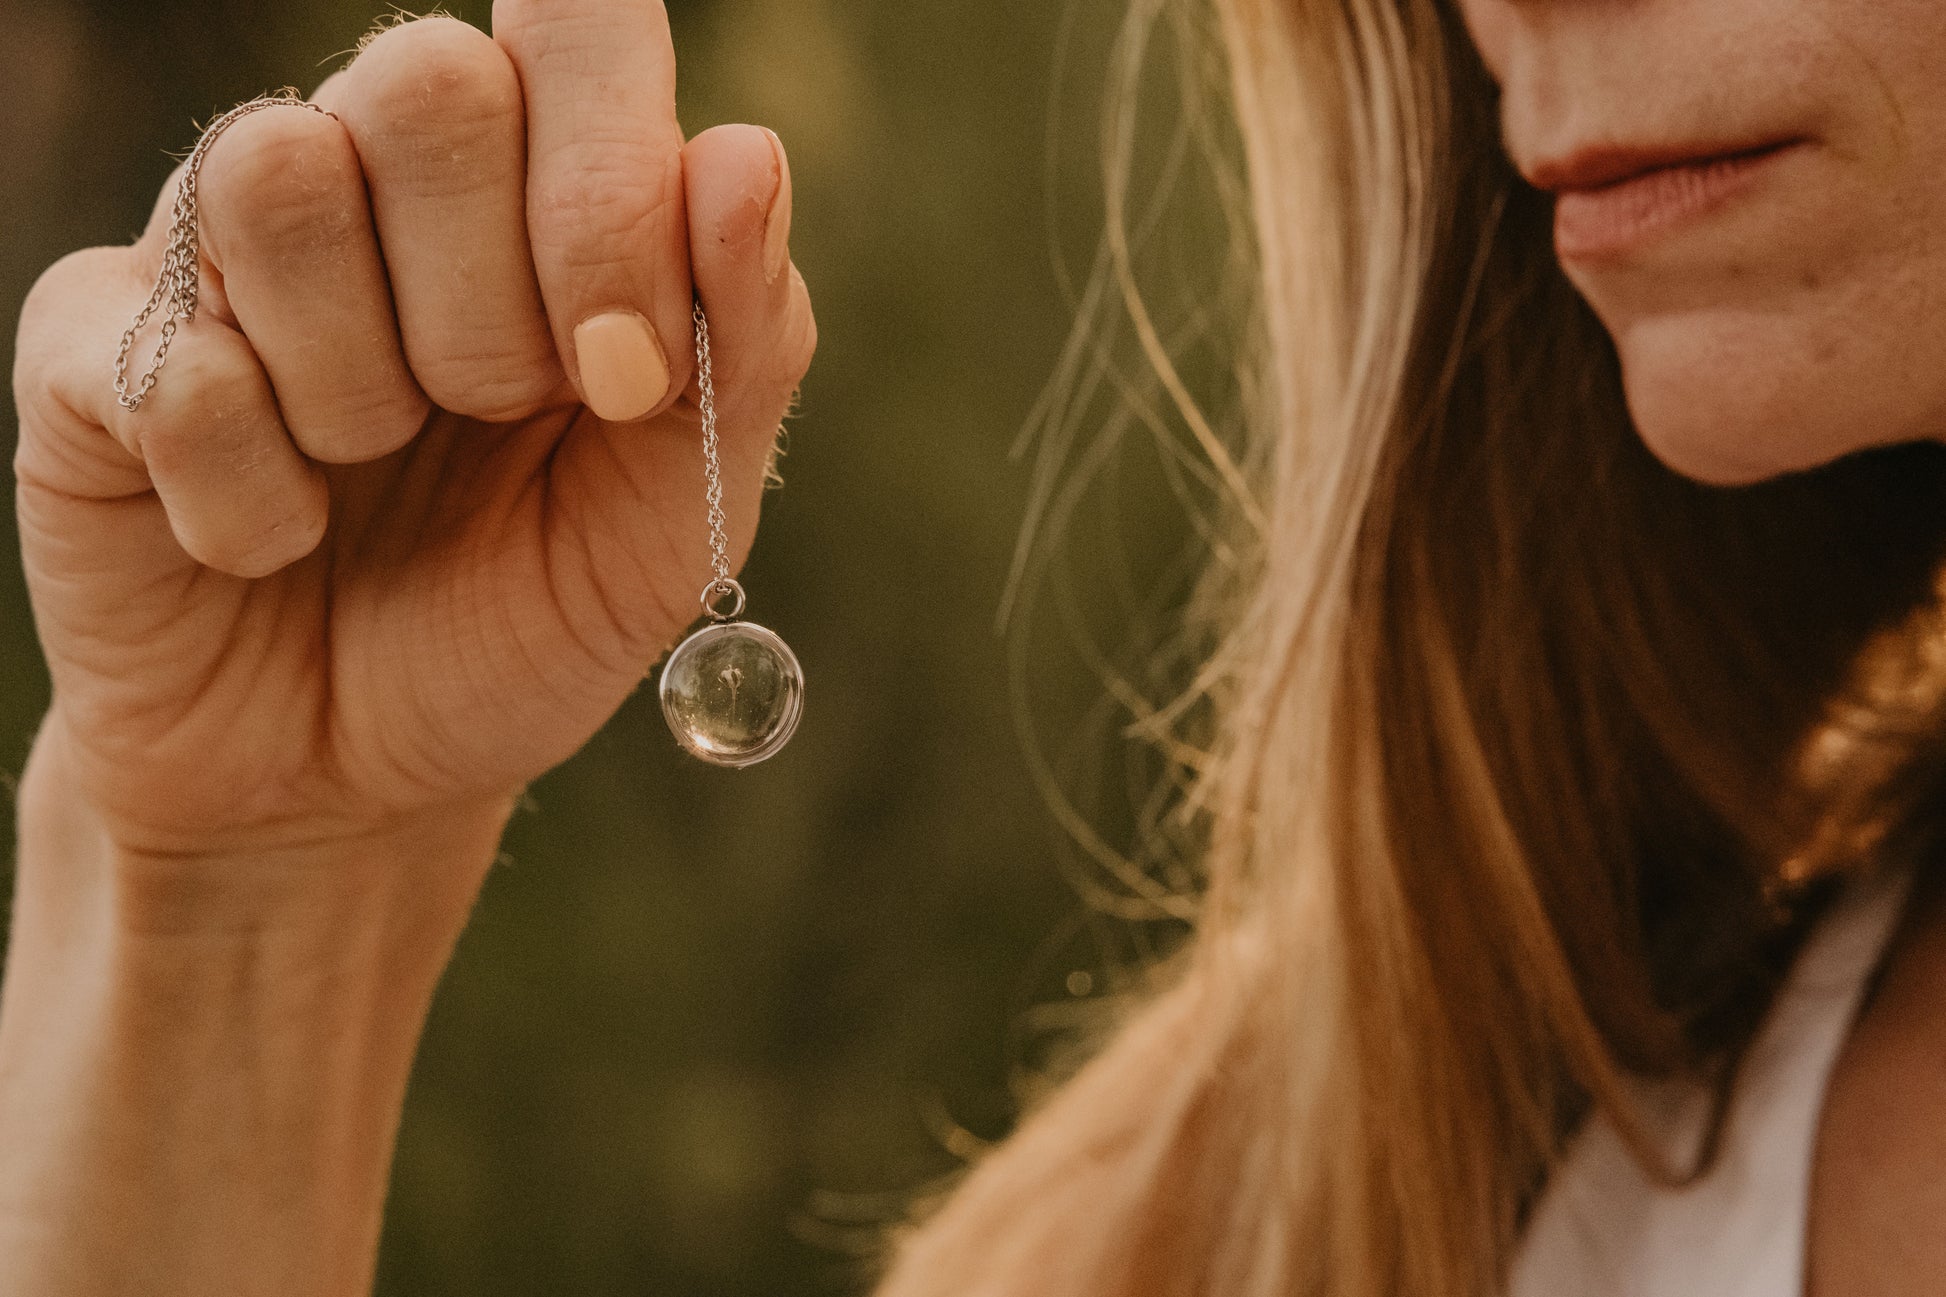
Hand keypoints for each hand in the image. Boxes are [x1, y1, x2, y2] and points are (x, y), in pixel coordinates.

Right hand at [10, 2, 815, 864]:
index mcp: (535, 190)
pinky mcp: (86, 351)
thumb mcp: (677, 514)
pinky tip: (266, 546)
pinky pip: (169, 360)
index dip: (609, 191)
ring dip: (363, 387)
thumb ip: (743, 343)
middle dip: (495, 307)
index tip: (625, 376)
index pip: (579, 26)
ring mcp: (216, 253)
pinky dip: (251, 500)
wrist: (364, 781)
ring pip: (275, 172)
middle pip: (427, 77)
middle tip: (491, 423)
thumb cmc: (523, 619)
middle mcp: (373, 181)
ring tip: (367, 471)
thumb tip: (745, 154)